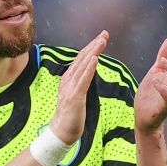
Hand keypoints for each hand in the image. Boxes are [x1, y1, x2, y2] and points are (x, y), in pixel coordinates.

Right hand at [48, 29, 110, 145]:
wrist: (61, 132)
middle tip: (104, 34)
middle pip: (82, 58)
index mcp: (69, 79)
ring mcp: (71, 87)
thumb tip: (89, 70)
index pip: (81, 59)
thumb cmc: (71, 115)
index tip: (101, 37)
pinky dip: (89, 68)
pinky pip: (83, 80)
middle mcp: (68, 80)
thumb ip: (81, 81)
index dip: (91, 47)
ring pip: (83, 65)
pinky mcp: (75, 96)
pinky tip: (95, 59)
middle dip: (94, 45)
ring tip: (102, 41)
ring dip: (93, 52)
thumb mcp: (76, 94)